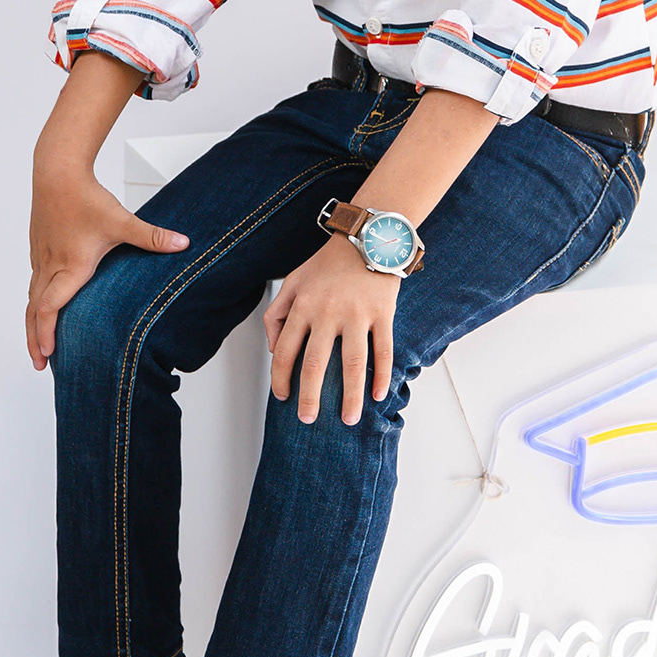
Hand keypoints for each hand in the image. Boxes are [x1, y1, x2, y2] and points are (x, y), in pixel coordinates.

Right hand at [25, 165, 185, 368]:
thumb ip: (152, 236)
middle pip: (34, 311)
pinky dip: (34, 303)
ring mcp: (41, 258)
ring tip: (38, 345)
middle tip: (40, 364)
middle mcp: (51, 266)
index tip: (48, 353)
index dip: (46, 332)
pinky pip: (34, 283)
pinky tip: (42, 308)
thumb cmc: (85, 197)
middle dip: (35, 340)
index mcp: (71, 266)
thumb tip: (183, 243)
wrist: (56, 172)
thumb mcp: (122, 220)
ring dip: (32, 324)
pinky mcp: (38, 249)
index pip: (50, 307)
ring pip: (31, 298)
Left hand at [265, 236, 396, 425]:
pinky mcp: (382, 313)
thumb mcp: (293, 281)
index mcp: (303, 306)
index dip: (280, 378)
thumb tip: (273, 351)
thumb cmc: (327, 263)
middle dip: (310, 397)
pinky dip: (382, 375)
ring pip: (352, 364)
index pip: (284, 351)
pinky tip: (378, 395)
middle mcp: (327, 313)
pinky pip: (383, 350)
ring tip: (349, 419)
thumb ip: (276, 314)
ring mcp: (357, 314)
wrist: (367, 237)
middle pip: (315, 364)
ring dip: (350, 396)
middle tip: (308, 420)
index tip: (282, 397)